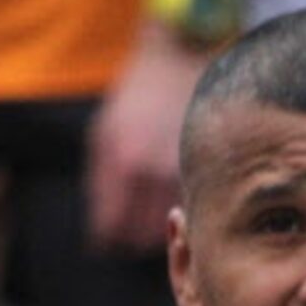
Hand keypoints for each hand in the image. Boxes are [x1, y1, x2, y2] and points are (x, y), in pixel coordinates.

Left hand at [85, 39, 204, 253]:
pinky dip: (184, 216)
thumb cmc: (133, 102)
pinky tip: (176, 201)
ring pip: (172, 232)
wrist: (177, 64)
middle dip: (133, 241)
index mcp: (124, 164)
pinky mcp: (206, 170)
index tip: (107, 241)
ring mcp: (184, 171)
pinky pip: (192, 212)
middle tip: (130, 231)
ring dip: (162, 233)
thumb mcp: (103, 136)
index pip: (113, 229)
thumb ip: (100, 186)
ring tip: (154, 216)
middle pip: (142, 238)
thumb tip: (101, 235)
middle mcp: (155, 173)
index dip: (108, 240)